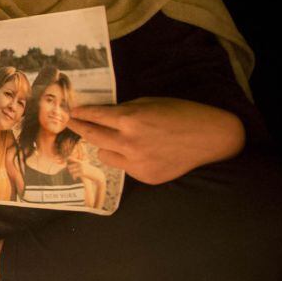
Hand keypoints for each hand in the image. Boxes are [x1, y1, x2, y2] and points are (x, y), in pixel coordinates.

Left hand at [67, 97, 245, 184]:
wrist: (211, 138)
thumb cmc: (181, 113)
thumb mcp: (150, 103)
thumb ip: (125, 110)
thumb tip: (103, 115)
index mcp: (130, 120)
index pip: (95, 117)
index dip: (81, 114)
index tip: (71, 112)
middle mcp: (129, 143)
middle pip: (92, 137)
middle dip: (78, 128)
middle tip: (70, 123)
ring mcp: (136, 163)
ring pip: (104, 155)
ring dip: (103, 145)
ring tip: (109, 139)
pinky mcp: (145, 177)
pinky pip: (124, 167)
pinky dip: (125, 158)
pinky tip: (137, 151)